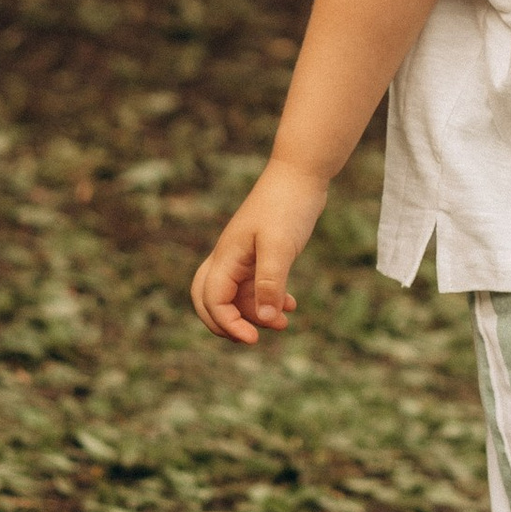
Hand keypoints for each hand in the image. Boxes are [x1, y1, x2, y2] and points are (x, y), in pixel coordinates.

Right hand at [189, 166, 327, 347]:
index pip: (213, 301)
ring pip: (236, 296)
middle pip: (209, 300)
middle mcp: (229, 258)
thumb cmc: (287, 205)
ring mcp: (244, 255)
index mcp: (226, 257)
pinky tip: (292, 305)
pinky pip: (255, 285)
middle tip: (252, 338)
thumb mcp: (279, 247)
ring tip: (284, 323)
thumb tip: (263, 319)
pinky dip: (269, 299)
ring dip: (255, 314)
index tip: (254, 338)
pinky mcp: (261, 252)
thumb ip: (270, 283)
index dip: (229, 324)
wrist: (301, 173)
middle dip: (226, 324)